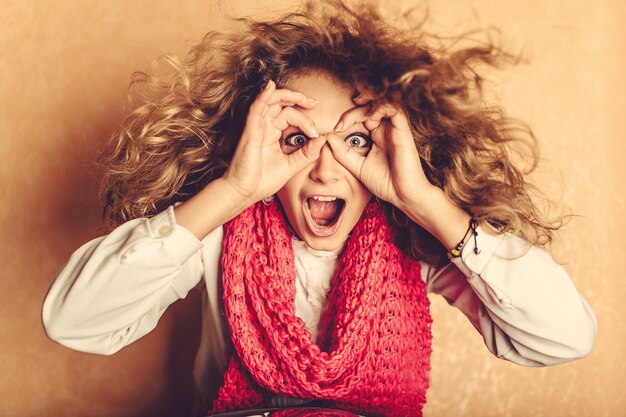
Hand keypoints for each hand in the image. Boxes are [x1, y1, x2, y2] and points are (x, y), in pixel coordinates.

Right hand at [222, 80, 326, 204]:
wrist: (244, 192)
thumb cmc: (262, 181)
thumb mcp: (292, 165)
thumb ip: (307, 153)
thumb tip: (323, 139)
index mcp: (272, 134)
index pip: (290, 116)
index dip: (306, 120)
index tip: (317, 134)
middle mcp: (264, 127)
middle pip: (281, 104)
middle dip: (298, 99)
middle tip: (314, 104)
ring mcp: (256, 128)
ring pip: (270, 102)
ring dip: (286, 95)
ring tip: (302, 97)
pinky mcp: (250, 132)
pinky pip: (256, 109)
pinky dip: (263, 97)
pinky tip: (270, 87)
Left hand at [328, 99, 437, 216]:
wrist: (403, 195)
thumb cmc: (385, 183)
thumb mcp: (357, 166)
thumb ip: (343, 153)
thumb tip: (328, 137)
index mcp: (377, 136)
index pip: (362, 116)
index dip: (348, 118)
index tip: (336, 130)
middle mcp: (386, 129)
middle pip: (370, 107)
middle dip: (353, 112)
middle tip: (341, 124)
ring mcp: (395, 129)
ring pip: (382, 103)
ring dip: (367, 106)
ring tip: (353, 116)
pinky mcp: (403, 130)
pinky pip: (394, 109)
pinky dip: (380, 108)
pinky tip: (370, 118)